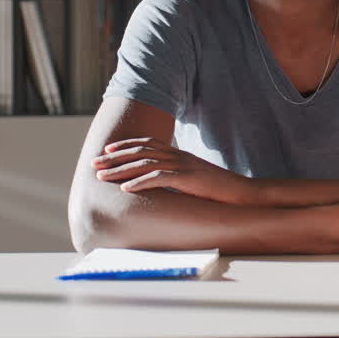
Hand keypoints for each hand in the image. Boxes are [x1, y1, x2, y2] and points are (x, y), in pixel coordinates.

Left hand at [92, 138, 259, 204]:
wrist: (244, 194)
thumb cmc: (220, 191)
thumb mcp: (195, 181)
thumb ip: (177, 178)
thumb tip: (159, 183)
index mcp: (180, 155)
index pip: (148, 143)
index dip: (126, 145)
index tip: (107, 149)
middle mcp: (180, 156)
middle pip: (141, 151)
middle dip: (114, 156)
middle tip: (94, 162)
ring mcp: (184, 166)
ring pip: (145, 163)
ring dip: (120, 169)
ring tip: (102, 176)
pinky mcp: (189, 180)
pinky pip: (160, 178)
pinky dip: (140, 182)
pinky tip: (125, 189)